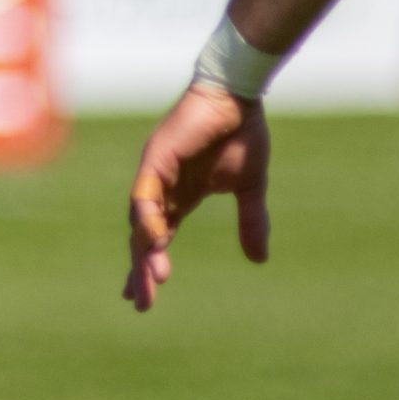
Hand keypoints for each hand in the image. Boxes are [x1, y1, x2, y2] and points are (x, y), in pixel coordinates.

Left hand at [125, 83, 270, 312]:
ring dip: (144, 251)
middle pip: (143, 237)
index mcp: (180, 195)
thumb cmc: (242, 133)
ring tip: (152, 282)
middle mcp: (161, 187)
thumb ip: (251, 221)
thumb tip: (258, 260)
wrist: (240, 96)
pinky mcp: (156, 158)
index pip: (158, 237)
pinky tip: (152, 241)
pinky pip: (144, 194)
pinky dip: (146, 217)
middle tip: (140, 303)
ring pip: (140, 221)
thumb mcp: (250, 188)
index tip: (145, 297)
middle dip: (140, 270)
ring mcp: (155, 173)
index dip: (149, 265)